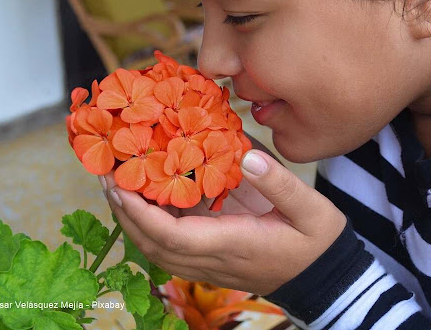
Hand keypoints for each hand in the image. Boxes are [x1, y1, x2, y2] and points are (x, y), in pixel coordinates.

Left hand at [99, 149, 346, 295]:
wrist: (324, 275)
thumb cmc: (318, 241)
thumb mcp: (311, 209)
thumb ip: (278, 183)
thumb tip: (244, 156)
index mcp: (233, 244)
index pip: (173, 237)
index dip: (141, 214)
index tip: (119, 186)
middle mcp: (214, 259)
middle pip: (155, 246)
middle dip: (125, 215)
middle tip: (106, 178)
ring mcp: (211, 263)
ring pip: (159, 250)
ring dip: (134, 222)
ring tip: (118, 186)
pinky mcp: (213, 259)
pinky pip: (172, 248)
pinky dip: (152, 226)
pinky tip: (148, 198)